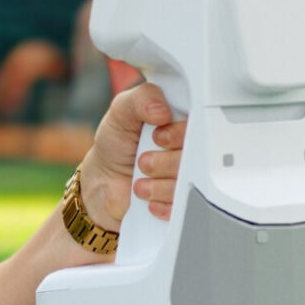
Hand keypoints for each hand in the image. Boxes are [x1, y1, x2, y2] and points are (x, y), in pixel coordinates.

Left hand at [78, 79, 183, 226]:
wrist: (104, 181)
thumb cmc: (116, 144)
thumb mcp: (121, 112)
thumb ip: (141, 99)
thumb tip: (161, 109)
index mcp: (181, 123)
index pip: (200, 125)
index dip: (179, 134)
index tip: (158, 136)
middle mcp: (189, 149)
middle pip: (197, 157)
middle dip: (165, 162)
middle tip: (143, 161)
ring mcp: (187, 176)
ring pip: (189, 184)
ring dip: (159, 185)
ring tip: (139, 181)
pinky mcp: (182, 201)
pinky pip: (184, 206)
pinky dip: (162, 204)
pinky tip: (148, 197)